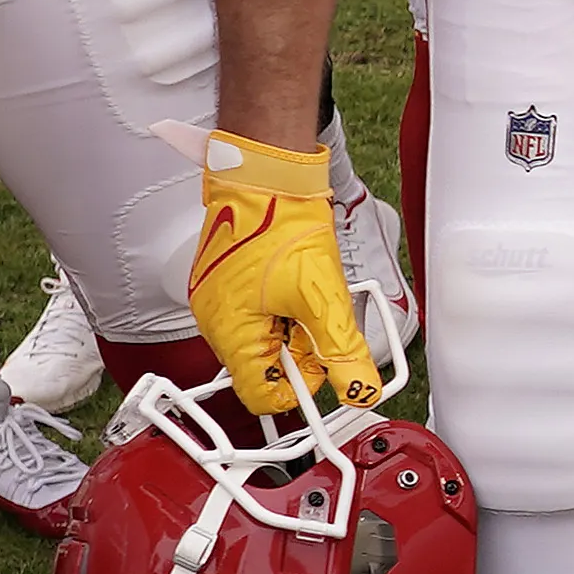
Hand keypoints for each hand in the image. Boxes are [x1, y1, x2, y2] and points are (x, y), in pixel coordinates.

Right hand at [188, 125, 376, 416]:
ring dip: (290, 329)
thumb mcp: (323, 296)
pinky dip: (277, 311)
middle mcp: (213, 322)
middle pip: (262, 369)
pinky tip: (291, 287)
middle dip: (297, 353)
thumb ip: (342, 350)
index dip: (299, 388)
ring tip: (305, 295)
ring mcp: (214, 302)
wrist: (267, 178)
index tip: (325, 368)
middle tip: (319, 320)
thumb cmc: (284, 225)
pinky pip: (252, 317)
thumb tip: (360, 388)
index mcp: (230, 331)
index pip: (261, 395)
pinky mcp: (221, 286)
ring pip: (260, 342)